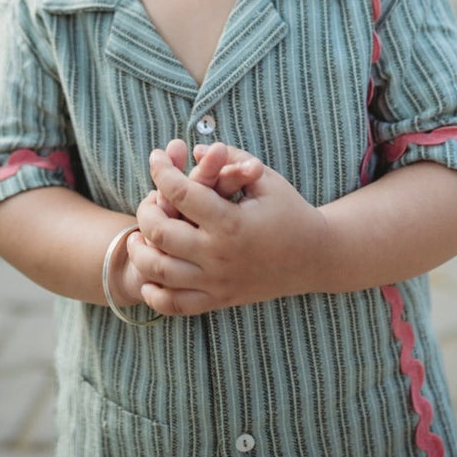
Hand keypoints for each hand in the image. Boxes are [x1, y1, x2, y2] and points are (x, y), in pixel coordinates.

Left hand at [129, 147, 327, 314]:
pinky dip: (155, 294)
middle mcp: (219, 256)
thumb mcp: (265, 179)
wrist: (316, 258)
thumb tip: (196, 150)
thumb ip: (231, 159)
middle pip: (160, 233)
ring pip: (160, 272)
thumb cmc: (290, 211)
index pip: (180, 193)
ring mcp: (217, 283)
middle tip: (149, 198)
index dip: (161, 171)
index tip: (154, 156)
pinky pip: (175, 306)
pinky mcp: (219, 300)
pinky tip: (151, 276)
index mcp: (231, 222)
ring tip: (139, 236)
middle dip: (146, 209)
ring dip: (141, 251)